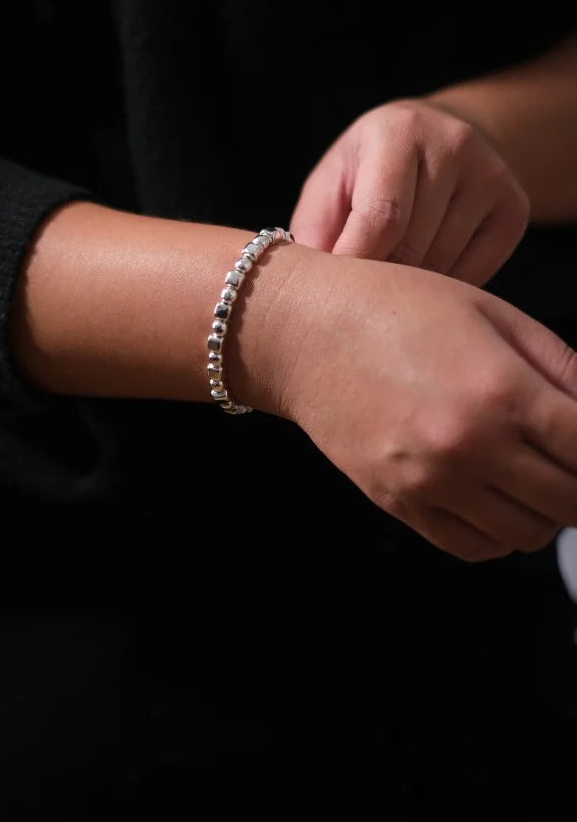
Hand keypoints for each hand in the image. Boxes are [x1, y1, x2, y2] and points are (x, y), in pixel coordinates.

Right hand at [264, 248, 576, 561]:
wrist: (303, 332)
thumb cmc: (392, 306)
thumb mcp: (489, 311)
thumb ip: (560, 363)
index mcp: (502, 390)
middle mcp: (470, 445)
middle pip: (570, 502)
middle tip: (565, 455)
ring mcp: (431, 483)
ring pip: (527, 535)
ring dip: (544, 510)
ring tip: (531, 473)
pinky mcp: (399, 504)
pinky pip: (474, 547)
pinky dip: (499, 532)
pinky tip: (494, 495)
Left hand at [290, 99, 529, 285]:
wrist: (438, 137)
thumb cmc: (368, 169)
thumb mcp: (332, 181)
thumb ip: (316, 227)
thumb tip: (318, 287)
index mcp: (398, 131)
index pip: (382, 215)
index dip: (356, 262)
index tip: (337, 292)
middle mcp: (452, 145)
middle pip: (413, 246)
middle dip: (379, 278)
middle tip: (358, 292)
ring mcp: (491, 176)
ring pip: (443, 265)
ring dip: (409, 286)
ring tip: (389, 281)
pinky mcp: (515, 209)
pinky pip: (476, 275)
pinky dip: (444, 287)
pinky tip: (424, 274)